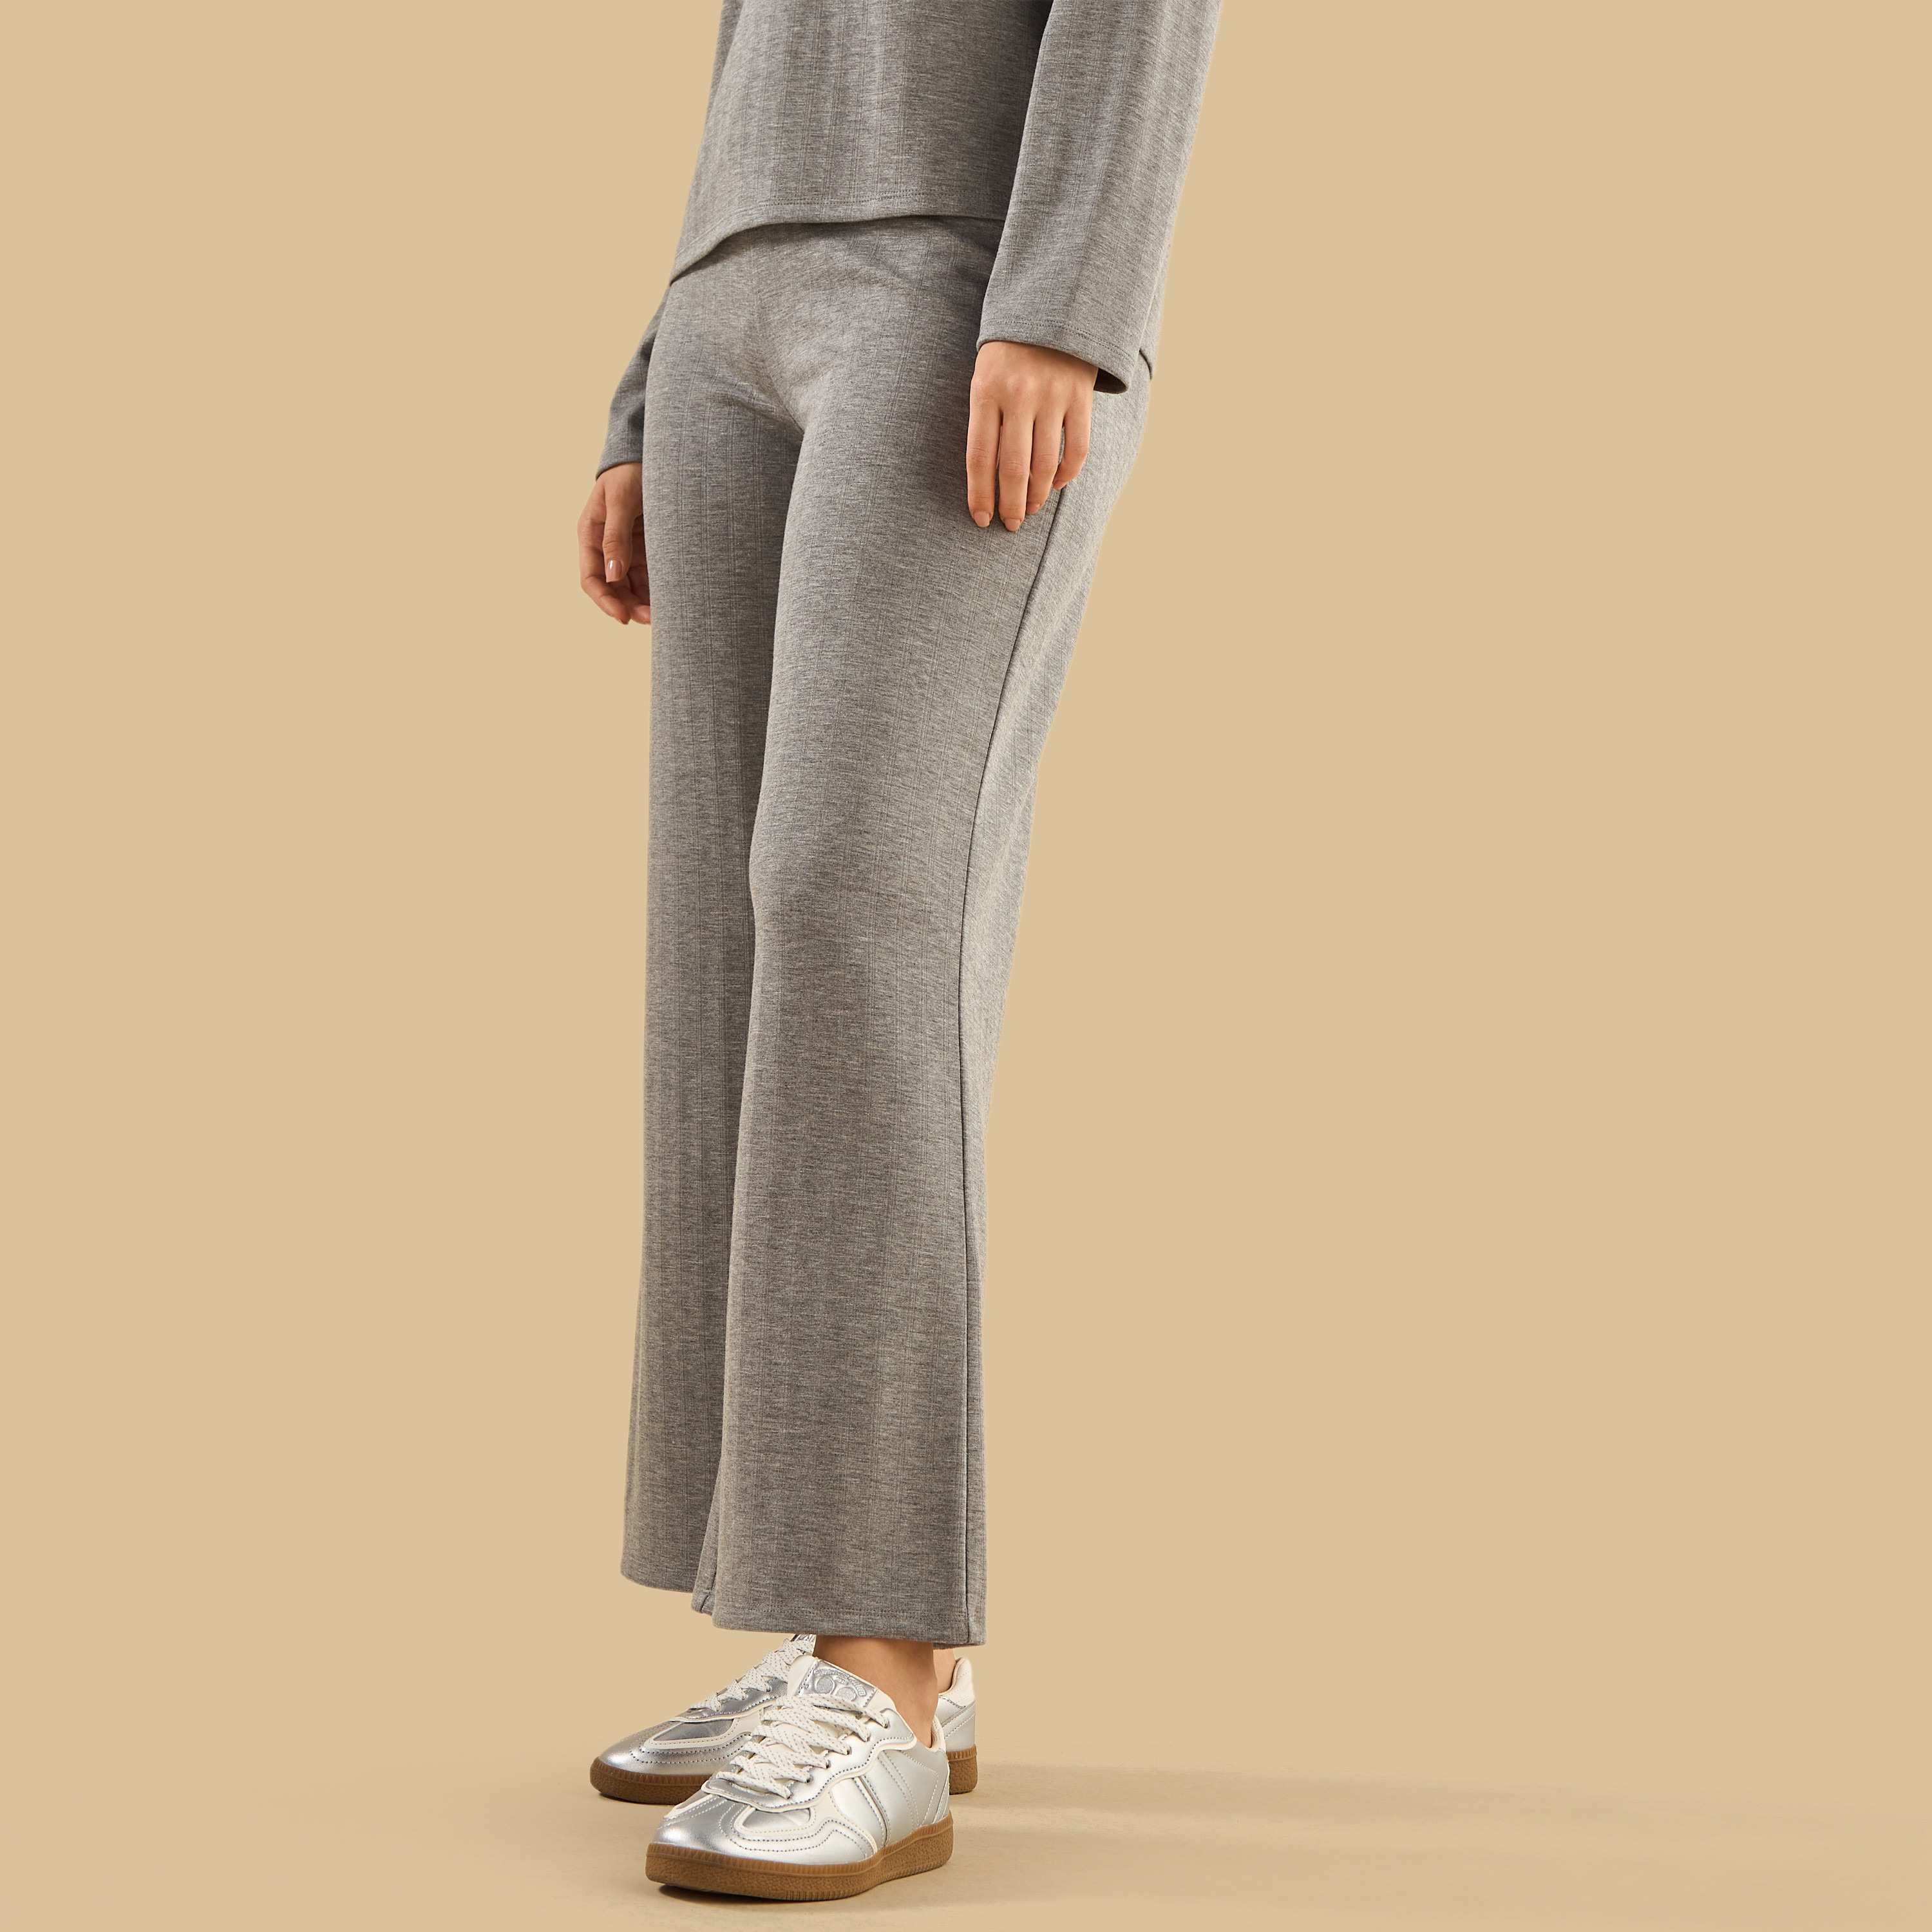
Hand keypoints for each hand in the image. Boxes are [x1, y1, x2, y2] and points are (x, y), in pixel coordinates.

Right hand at [579, 463, 649, 623]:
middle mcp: (606, 548)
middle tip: (653, 620)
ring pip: (632, 587)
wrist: (647, 457)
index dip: (604, 601)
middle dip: (629, 606)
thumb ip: (616, 535)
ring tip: (665, 615)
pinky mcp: (645, 550)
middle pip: (613, 588)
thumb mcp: (620, 500)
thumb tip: (612, 575)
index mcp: (591, 536)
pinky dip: (656, 590)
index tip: (622, 617)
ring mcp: (626, 550)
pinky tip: (672, 599)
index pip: (591, 578)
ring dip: (644, 603)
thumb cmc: (628, 473)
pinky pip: (648, 576)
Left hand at [966, 341, 1098, 531]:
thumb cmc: (1008, 350)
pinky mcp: (1081, 396)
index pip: (979, 457)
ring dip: (1037, 496)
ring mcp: (1053, 395)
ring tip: (1030, 509)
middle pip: (1013, 468)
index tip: (982, 519)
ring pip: (1045, 465)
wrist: (1052, 305)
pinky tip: (1055, 483)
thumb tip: (988, 477)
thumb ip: (985, 419)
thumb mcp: (984, 375)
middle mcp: (1019, 395)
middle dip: (1011, 504)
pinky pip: (1076, 450)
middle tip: (1010, 524)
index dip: (980, 495)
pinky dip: (1066, 474)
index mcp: (985, 391)